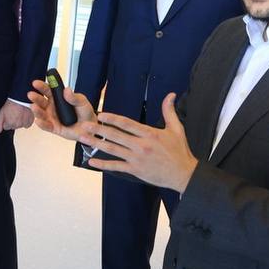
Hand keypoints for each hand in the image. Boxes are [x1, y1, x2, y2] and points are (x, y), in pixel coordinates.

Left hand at [0, 100, 33, 132]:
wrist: (20, 99)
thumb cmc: (11, 104)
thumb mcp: (2, 113)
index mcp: (10, 124)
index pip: (6, 127)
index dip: (6, 121)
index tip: (8, 116)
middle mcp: (17, 125)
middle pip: (13, 127)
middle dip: (12, 121)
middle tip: (13, 113)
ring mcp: (24, 124)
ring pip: (20, 126)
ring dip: (19, 121)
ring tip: (19, 113)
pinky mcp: (30, 121)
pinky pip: (27, 125)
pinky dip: (25, 121)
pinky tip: (23, 115)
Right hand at [28, 79, 96, 140]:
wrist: (90, 128)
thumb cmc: (85, 113)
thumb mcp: (82, 102)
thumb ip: (74, 97)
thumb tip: (67, 90)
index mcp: (57, 98)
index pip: (47, 91)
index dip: (41, 86)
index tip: (36, 83)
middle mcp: (52, 107)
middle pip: (41, 101)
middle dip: (35, 98)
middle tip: (31, 94)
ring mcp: (51, 117)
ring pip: (41, 113)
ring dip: (36, 110)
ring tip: (34, 107)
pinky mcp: (53, 127)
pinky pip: (46, 126)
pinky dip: (42, 124)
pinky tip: (39, 121)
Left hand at [79, 93, 197, 192]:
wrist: (184, 174)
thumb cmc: (179, 151)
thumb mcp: (176, 129)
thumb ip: (169, 111)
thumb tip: (171, 95)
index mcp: (150, 134)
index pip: (127, 124)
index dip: (113, 118)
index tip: (101, 114)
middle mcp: (141, 145)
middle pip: (116, 135)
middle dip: (99, 130)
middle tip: (85, 125)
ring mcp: (137, 159)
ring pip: (113, 150)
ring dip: (97, 144)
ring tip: (84, 138)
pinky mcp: (136, 170)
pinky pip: (116, 167)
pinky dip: (103, 164)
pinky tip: (92, 161)